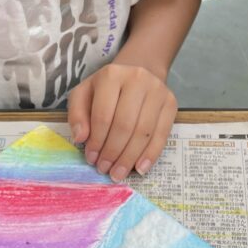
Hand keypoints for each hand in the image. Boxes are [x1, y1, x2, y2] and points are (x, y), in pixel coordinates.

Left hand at [67, 63, 176, 180]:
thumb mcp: (83, 95)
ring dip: (130, 157)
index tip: (91, 158)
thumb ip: (77, 115)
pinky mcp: (171, 103)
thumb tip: (80, 138)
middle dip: (113, 152)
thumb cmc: (105, 89)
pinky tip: (140, 168)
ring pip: (144, 132)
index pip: (103, 115)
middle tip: (105, 169)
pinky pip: (162, 134)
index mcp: (111, 76)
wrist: (136, 74)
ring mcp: (158, 91)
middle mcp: (137, 79)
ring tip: (119, 173)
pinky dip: (151, 155)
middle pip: (125, 125)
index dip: (97, 141)